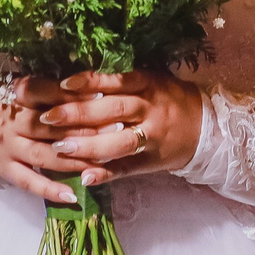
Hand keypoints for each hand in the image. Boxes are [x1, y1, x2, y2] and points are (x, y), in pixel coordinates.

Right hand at [0, 77, 98, 204]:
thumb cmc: (3, 98)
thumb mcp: (19, 82)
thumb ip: (48, 85)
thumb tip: (90, 83)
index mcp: (15, 93)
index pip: (47, 92)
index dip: (75, 94)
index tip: (105, 93)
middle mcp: (12, 122)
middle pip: (52, 126)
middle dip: (86, 128)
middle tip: (116, 129)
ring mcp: (8, 147)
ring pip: (45, 156)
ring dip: (75, 160)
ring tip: (104, 163)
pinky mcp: (4, 169)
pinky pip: (29, 181)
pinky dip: (50, 189)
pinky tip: (73, 195)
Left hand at [39, 70, 202, 185]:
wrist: (206, 127)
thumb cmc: (169, 98)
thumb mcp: (151, 80)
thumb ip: (120, 80)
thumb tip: (76, 78)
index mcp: (147, 85)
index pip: (114, 81)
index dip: (88, 82)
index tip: (62, 84)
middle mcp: (149, 109)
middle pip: (111, 110)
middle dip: (78, 114)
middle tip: (47, 117)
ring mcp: (151, 137)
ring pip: (118, 142)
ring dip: (89, 146)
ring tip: (60, 148)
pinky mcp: (151, 161)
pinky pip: (127, 168)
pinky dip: (107, 173)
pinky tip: (85, 177)